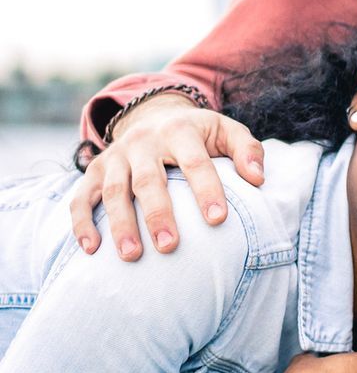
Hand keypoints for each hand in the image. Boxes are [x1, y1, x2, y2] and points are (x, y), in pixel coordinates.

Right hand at [70, 95, 265, 260]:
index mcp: (179, 130)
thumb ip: (247, 150)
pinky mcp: (94, 171)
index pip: (195, 162)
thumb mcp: (226, 131)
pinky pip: (82, 197)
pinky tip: (91, 249)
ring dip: (120, 224)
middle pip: (148, 180)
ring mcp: (115, 156)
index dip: (206, 190)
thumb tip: (258, 179)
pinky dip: (82, 223)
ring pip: (114, 191)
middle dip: (158, 214)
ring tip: (132, 256)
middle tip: (170, 246)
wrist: (155, 116)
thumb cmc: (199, 134)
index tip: (218, 220)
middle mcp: (142, 141)